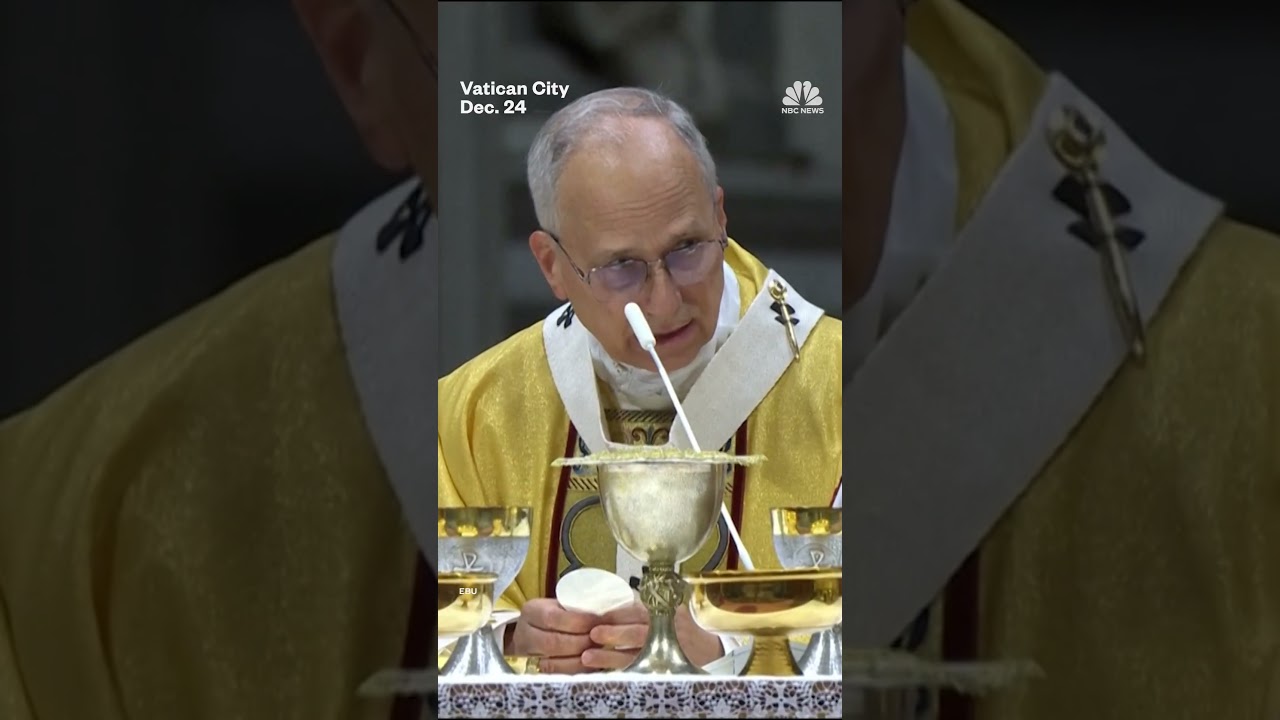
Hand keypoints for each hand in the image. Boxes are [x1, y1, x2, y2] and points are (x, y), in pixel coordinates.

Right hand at [505, 598, 597, 673]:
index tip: (599, 621)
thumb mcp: (560, 604)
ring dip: (581, 659)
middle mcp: (525, 633)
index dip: (579, 621)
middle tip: (602, 639)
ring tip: (600, 652)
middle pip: (553, 643)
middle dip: (582, 642)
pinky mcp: (537, 670)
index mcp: (532, 611)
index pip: (553, 617)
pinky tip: (593, 664)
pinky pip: (558, 674)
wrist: (530, 631)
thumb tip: (604, 613)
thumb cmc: (554, 613)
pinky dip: (577, 670)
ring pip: (554, 663)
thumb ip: (576, 607)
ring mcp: (529, 655)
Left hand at [582, 602, 723, 670]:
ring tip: (589, 658)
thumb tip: (609, 602)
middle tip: (593, 634)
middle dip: (614, 633)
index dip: (617, 613)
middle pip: (638, 632)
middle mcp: (668, 631)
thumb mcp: (670, 609)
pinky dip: (621, 672)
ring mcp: (667, 652)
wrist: (711, 650)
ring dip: (610, 657)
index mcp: (667, 611)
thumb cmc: (683, 627)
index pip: (639, 609)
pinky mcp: (667, 670)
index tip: (596, 614)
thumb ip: (644, 606)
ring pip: (635, 655)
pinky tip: (604, 674)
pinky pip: (640, 672)